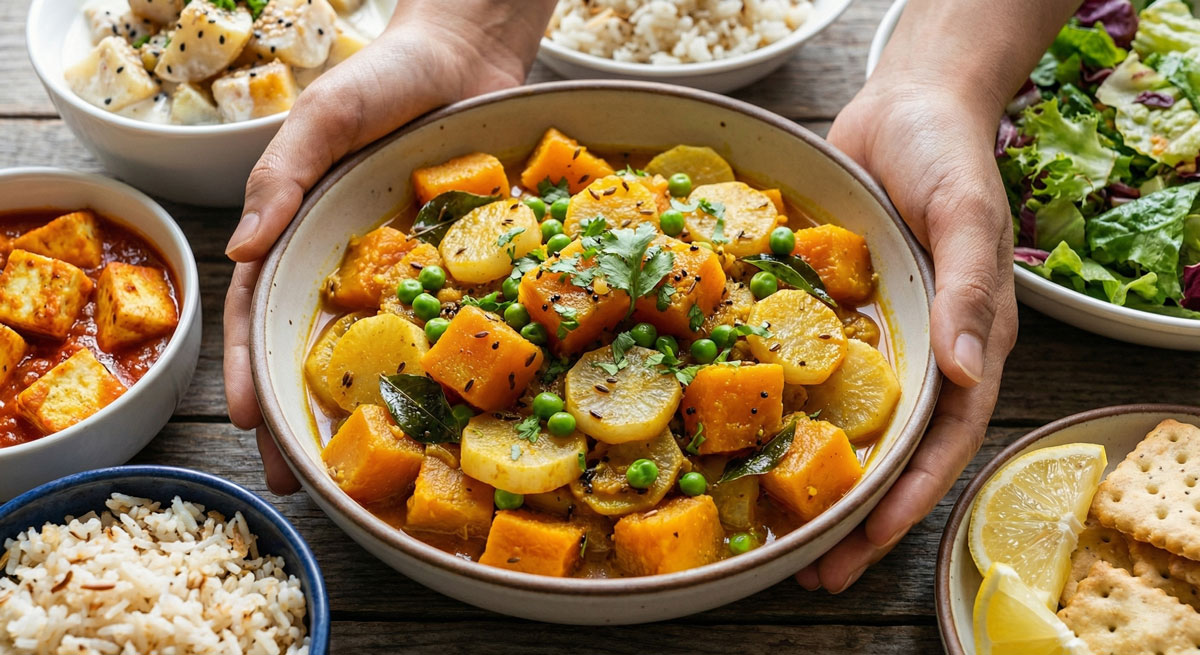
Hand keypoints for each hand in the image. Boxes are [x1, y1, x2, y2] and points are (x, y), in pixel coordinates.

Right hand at [223, 0, 554, 493]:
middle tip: (299, 480)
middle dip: (299, 413)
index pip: (261, 312)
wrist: (467, 53)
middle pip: (312, 348)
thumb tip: (239, 252)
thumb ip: (281, 175)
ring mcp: (400, 268)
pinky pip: (446, 320)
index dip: (250, 369)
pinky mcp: (454, 265)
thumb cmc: (383, 75)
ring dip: (370, 406)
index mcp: (298, 233)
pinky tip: (451, 410)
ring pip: (378, 348)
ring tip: (369, 465)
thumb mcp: (323, 115)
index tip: (250, 422)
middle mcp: (344, 261)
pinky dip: (441, 366)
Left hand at [794, 80, 1019, 591]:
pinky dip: (780, 415)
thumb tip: (970, 371)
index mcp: (967, 344)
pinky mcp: (826, 317)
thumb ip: (973, 286)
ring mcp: (871, 341)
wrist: (902, 106)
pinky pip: (803, 374)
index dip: (908, 497)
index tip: (866, 542)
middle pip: (890, 454)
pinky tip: (740, 444)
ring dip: (814, 482)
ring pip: (845, 428)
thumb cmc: (947, 155)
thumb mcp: (967, 211)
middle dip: (856, 518)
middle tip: (813, 573)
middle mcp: (920, 356)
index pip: (943, 440)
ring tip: (776, 536)